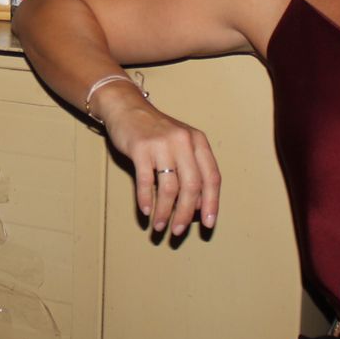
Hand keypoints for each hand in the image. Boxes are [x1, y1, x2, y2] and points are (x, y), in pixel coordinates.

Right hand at [102, 96, 220, 236]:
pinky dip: (145, 198)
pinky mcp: (140, 147)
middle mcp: (183, 141)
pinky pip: (145, 180)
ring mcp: (162, 144)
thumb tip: (200, 207)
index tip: (208, 224)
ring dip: (165, 211)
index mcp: (198, 142)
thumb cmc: (156, 132)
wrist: (127, 108)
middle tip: (178, 231)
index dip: (212, 203)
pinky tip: (145, 210)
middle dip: (186, 213)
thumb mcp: (181, 145)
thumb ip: (192, 171)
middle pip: (192, 186)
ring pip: (169, 187)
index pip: (212, 177)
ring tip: (160, 226)